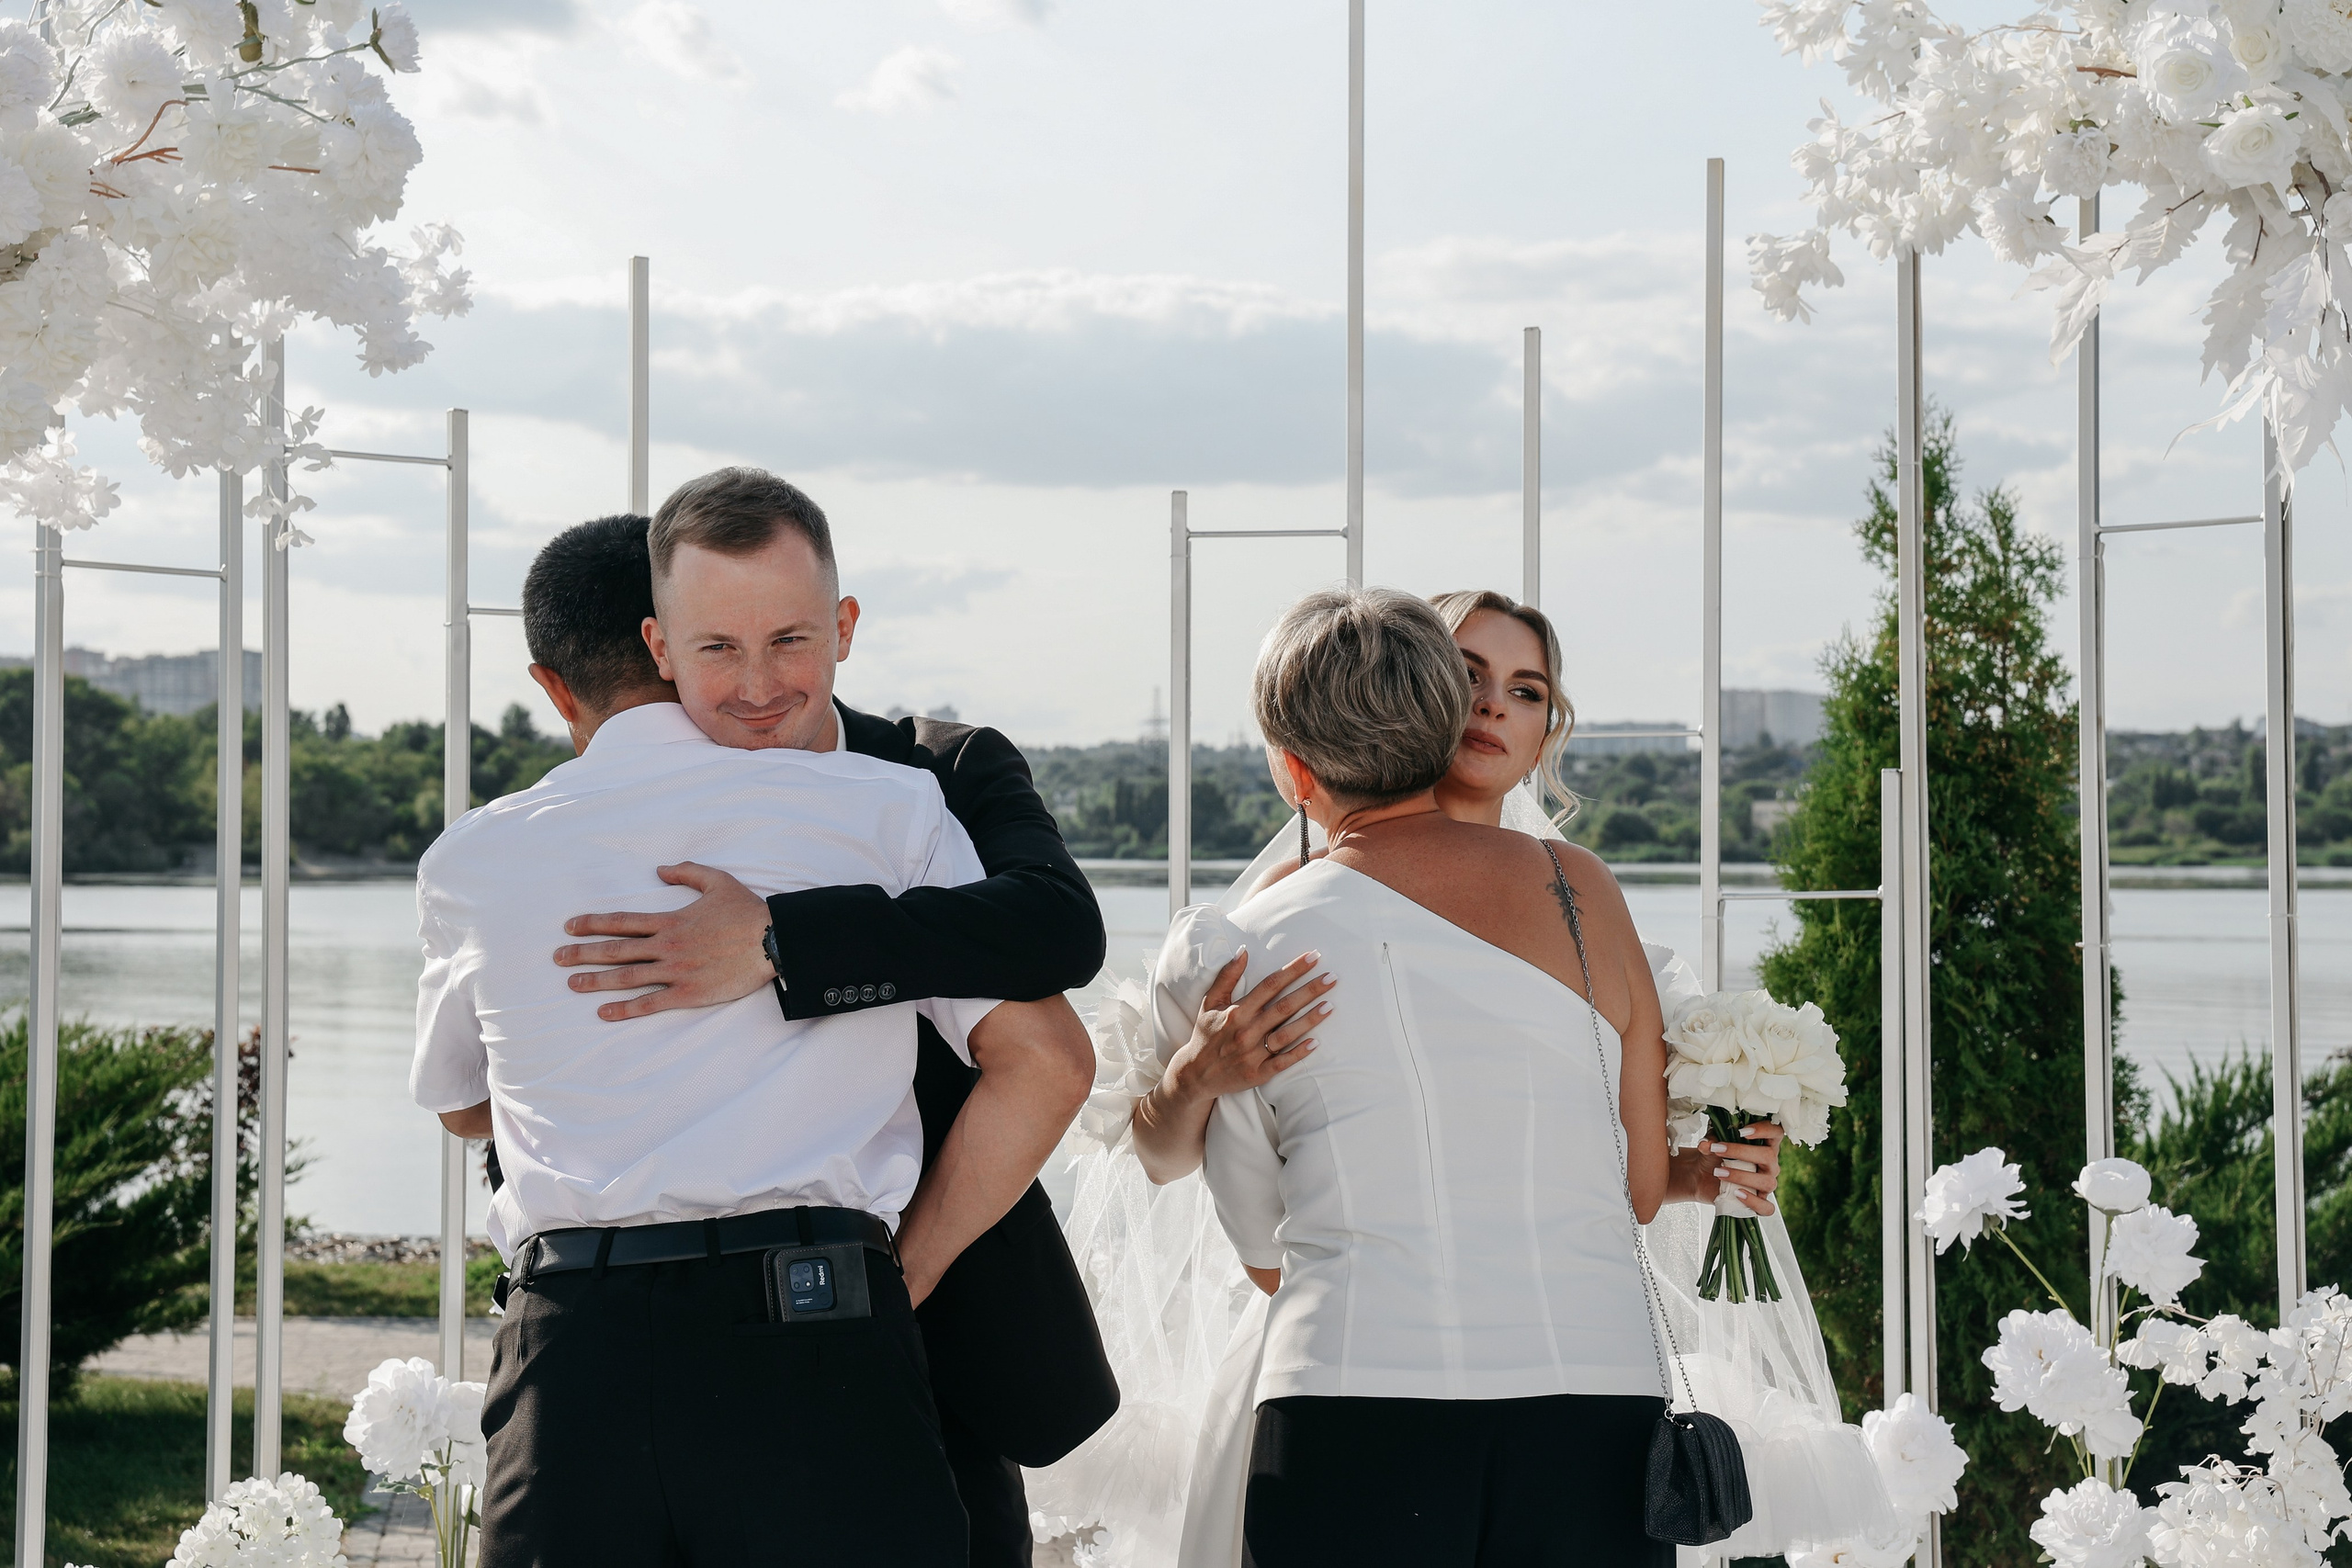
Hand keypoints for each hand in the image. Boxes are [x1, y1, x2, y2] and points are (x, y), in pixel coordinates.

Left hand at [552, 862, 774, 1020]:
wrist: (772, 940)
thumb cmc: (747, 911)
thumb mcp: (717, 880)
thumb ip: (686, 872)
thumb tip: (659, 869)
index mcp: (670, 920)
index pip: (622, 922)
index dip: (593, 924)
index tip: (569, 926)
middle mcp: (666, 946)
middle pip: (615, 950)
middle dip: (582, 953)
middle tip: (557, 958)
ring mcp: (675, 971)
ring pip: (626, 977)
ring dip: (595, 981)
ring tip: (572, 984)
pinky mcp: (689, 993)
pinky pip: (650, 1003)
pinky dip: (625, 1009)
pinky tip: (604, 1012)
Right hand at [1160, 948, 1331, 1105]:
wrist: (1196, 1074)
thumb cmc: (1206, 1034)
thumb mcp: (1210, 1002)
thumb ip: (1227, 976)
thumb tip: (1243, 951)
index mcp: (1237, 1011)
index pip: (1270, 985)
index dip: (1293, 970)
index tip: (1313, 957)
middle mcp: (1246, 1031)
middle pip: (1284, 1007)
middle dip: (1310, 991)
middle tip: (1333, 977)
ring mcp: (1252, 1054)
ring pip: (1286, 1034)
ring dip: (1310, 1019)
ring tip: (1330, 1006)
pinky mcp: (1257, 1074)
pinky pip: (1282, 1062)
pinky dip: (1299, 1053)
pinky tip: (1316, 1043)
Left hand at [1673, 1121, 1784, 1215]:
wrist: (1702, 1174)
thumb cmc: (1714, 1153)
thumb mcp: (1711, 1141)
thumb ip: (1710, 1139)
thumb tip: (1706, 1145)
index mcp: (1764, 1143)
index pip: (1776, 1132)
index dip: (1765, 1129)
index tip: (1742, 1131)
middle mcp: (1770, 1163)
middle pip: (1769, 1156)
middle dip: (1741, 1152)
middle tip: (1717, 1150)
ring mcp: (1766, 1183)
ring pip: (1767, 1182)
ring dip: (1741, 1176)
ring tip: (1719, 1173)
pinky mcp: (1759, 1201)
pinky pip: (1766, 1207)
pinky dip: (1753, 1202)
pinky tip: (1737, 1194)